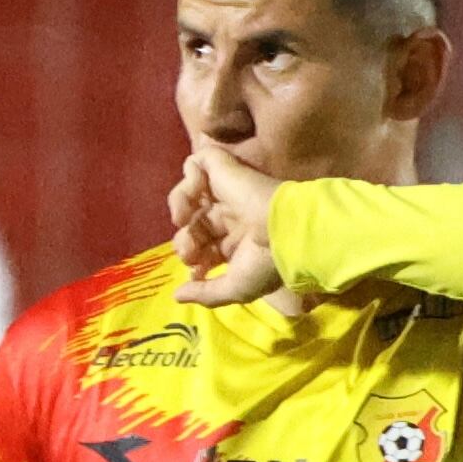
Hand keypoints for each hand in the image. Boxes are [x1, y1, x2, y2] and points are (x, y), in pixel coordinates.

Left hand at [169, 140, 283, 307]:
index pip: (204, 247)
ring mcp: (224, 193)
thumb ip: (205, 293)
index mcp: (236, 242)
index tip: (196, 271)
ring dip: (179, 209)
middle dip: (184, 241)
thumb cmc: (266, 264)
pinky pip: (194, 165)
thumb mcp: (236, 288)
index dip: (193, 259)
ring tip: (183, 222)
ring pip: (189, 195)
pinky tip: (193, 200)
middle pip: (192, 224)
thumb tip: (177, 296)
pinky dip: (187, 181)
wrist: (285, 231)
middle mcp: (229, 217)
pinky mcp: (223, 170)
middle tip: (190, 251)